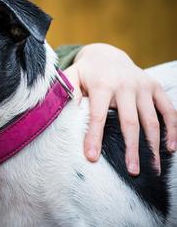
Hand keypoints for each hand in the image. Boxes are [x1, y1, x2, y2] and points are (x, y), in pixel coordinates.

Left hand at [63, 43, 176, 175]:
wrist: (106, 55)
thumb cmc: (85, 74)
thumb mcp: (71, 78)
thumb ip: (66, 95)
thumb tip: (62, 116)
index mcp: (102, 85)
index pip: (98, 115)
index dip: (94, 137)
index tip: (92, 158)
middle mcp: (126, 85)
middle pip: (130, 122)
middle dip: (132, 148)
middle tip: (133, 171)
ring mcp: (143, 86)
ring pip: (152, 119)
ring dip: (153, 145)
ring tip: (152, 167)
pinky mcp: (155, 87)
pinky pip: (168, 110)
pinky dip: (172, 129)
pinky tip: (170, 148)